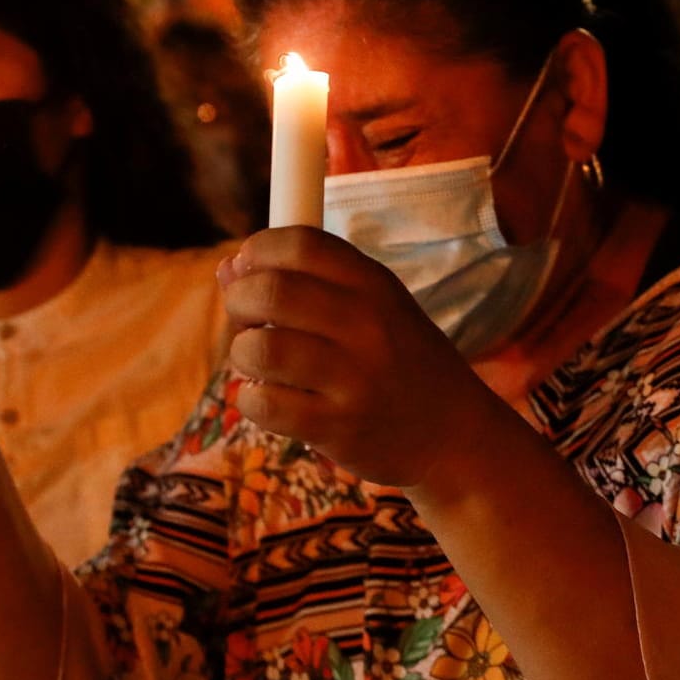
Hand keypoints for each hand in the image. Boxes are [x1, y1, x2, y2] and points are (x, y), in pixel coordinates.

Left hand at [217, 226, 509, 485]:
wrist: (452, 436)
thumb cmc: (400, 363)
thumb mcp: (375, 308)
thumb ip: (309, 283)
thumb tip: (227, 268)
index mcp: (375, 285)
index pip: (299, 243)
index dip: (258, 251)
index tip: (250, 269)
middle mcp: (367, 325)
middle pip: (269, 290)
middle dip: (239, 302)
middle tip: (248, 320)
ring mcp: (353, 378)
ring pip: (259, 348)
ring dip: (243, 353)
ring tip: (259, 362)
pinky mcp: (336, 426)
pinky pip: (262, 403)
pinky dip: (252, 399)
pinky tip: (272, 398)